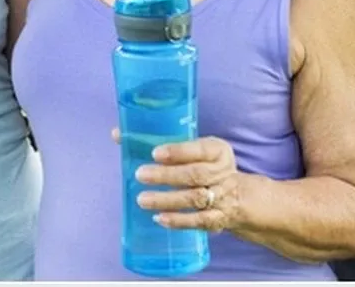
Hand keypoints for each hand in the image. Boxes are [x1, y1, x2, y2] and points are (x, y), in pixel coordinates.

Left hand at [114, 130, 243, 232]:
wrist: (236, 196)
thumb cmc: (203, 165)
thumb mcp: (193, 149)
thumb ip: (160, 140)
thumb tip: (118, 133)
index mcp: (218, 151)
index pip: (200, 149)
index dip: (178, 151)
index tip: (155, 153)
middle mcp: (222, 173)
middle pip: (195, 175)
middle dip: (167, 176)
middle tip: (141, 175)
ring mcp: (221, 198)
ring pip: (195, 199)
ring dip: (167, 200)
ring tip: (142, 200)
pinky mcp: (217, 220)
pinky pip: (199, 221)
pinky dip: (178, 221)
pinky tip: (159, 218)